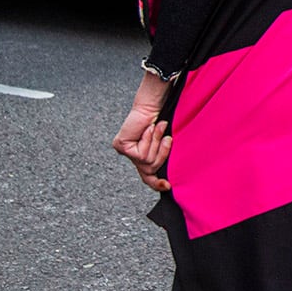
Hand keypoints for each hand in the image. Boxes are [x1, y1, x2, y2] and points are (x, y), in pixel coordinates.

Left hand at [113, 72, 172, 192]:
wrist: (153, 104)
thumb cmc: (162, 119)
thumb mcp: (166, 143)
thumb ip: (164, 156)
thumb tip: (170, 176)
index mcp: (143, 156)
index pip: (147, 178)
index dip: (157, 184)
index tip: (168, 186)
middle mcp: (132, 156)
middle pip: (148, 172)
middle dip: (161, 155)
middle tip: (167, 139)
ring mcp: (125, 151)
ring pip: (147, 162)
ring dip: (156, 143)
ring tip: (157, 128)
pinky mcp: (121, 147)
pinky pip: (141, 155)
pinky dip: (148, 140)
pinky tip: (147, 129)